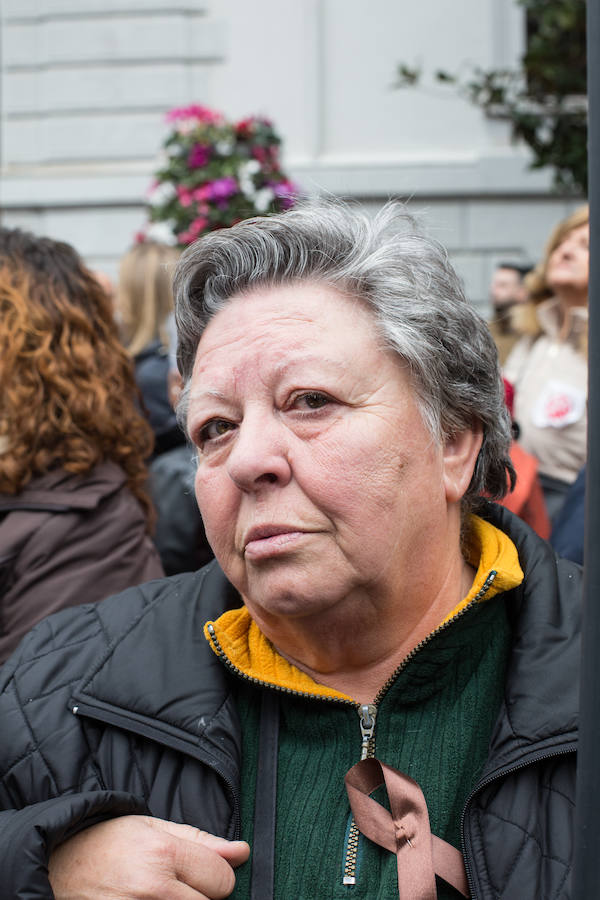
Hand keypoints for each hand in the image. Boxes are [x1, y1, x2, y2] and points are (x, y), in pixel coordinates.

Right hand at [48, 814, 249, 898]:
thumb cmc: (107, 843)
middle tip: (174, 884)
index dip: (215, 876)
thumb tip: (242, 852)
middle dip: (199, 895)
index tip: (199, 872)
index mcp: (163, 853)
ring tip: (160, 894)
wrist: (58, 866)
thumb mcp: (154, 827)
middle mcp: (152, 889)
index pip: (222, 879)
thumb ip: (202, 841)